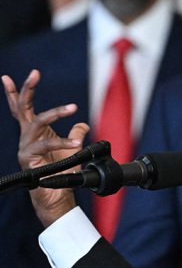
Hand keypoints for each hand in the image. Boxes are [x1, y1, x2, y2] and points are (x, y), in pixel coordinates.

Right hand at [2, 70, 87, 225]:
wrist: (57, 194)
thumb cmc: (62, 171)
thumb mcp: (71, 148)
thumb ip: (74, 134)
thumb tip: (82, 125)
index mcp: (34, 132)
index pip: (23, 108)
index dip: (18, 92)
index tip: (12, 76)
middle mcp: (27, 137)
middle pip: (22, 108)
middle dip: (26, 89)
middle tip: (34, 73)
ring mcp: (25, 147)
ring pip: (37, 122)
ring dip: (56, 113)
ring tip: (72, 107)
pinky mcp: (29, 158)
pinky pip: (46, 144)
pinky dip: (63, 142)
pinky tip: (77, 143)